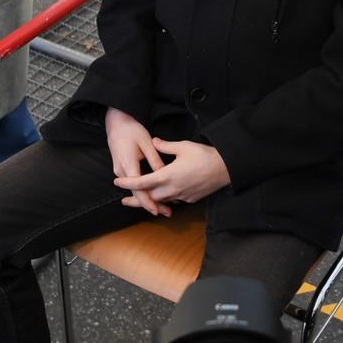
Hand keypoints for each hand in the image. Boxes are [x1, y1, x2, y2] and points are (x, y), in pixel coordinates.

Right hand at [105, 108, 171, 217]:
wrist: (116, 124)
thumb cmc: (132, 131)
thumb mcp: (146, 143)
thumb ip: (155, 159)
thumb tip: (165, 173)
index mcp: (128, 164)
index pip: (138, 189)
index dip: (148, 201)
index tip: (157, 210)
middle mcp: (122, 171)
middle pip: (137, 193)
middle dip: (151, 204)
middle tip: (166, 212)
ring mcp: (120, 172)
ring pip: (134, 190)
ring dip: (147, 199)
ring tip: (162, 208)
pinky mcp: (122, 170)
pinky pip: (132, 185)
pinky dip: (143, 192)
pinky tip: (153, 196)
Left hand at [115, 139, 230, 206]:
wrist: (225, 168)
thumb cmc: (204, 155)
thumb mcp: (183, 146)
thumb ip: (165, 146)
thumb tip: (154, 141)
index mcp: (167, 175)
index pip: (142, 182)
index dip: (128, 183)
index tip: (117, 183)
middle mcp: (172, 189)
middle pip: (149, 198)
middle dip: (136, 200)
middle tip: (124, 200)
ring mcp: (181, 195)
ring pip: (161, 201)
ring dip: (150, 201)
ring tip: (141, 201)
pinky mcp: (190, 198)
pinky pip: (174, 200)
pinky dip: (166, 199)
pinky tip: (164, 196)